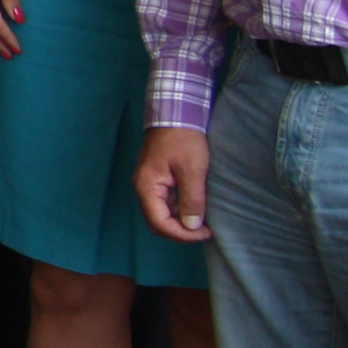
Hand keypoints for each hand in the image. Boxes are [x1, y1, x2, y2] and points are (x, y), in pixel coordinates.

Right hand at [135, 127, 212, 243]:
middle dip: (179, 231)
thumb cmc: (184, 139)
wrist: (176, 112)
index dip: (181, 234)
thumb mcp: (192, 170)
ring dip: (180, 221)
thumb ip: (192, 200)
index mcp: (146, 187)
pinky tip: (195, 207)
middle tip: (203, 231)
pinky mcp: (157, 178)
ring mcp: (148, 183)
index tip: (204, 233)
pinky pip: (165, 202)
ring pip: (161, 213)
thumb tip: (192, 226)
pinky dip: (179, 210)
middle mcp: (143, 188)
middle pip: (156, 221)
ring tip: (202, 221)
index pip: (159, 223)